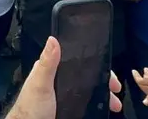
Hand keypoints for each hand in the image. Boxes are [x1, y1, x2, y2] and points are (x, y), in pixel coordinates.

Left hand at [6, 36, 122, 117]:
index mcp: (53, 71)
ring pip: (88, 92)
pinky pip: (85, 104)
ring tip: (114, 105)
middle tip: (116, 91)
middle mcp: (59, 82)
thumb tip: (53, 39)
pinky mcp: (67, 108)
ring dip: (103, 96)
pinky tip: (104, 109)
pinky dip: (95, 105)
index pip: (78, 62)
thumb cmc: (31, 108)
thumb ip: (47, 64)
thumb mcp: (40, 84)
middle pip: (86, 78)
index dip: (95, 65)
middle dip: (103, 83)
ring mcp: (64, 96)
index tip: (109, 73)